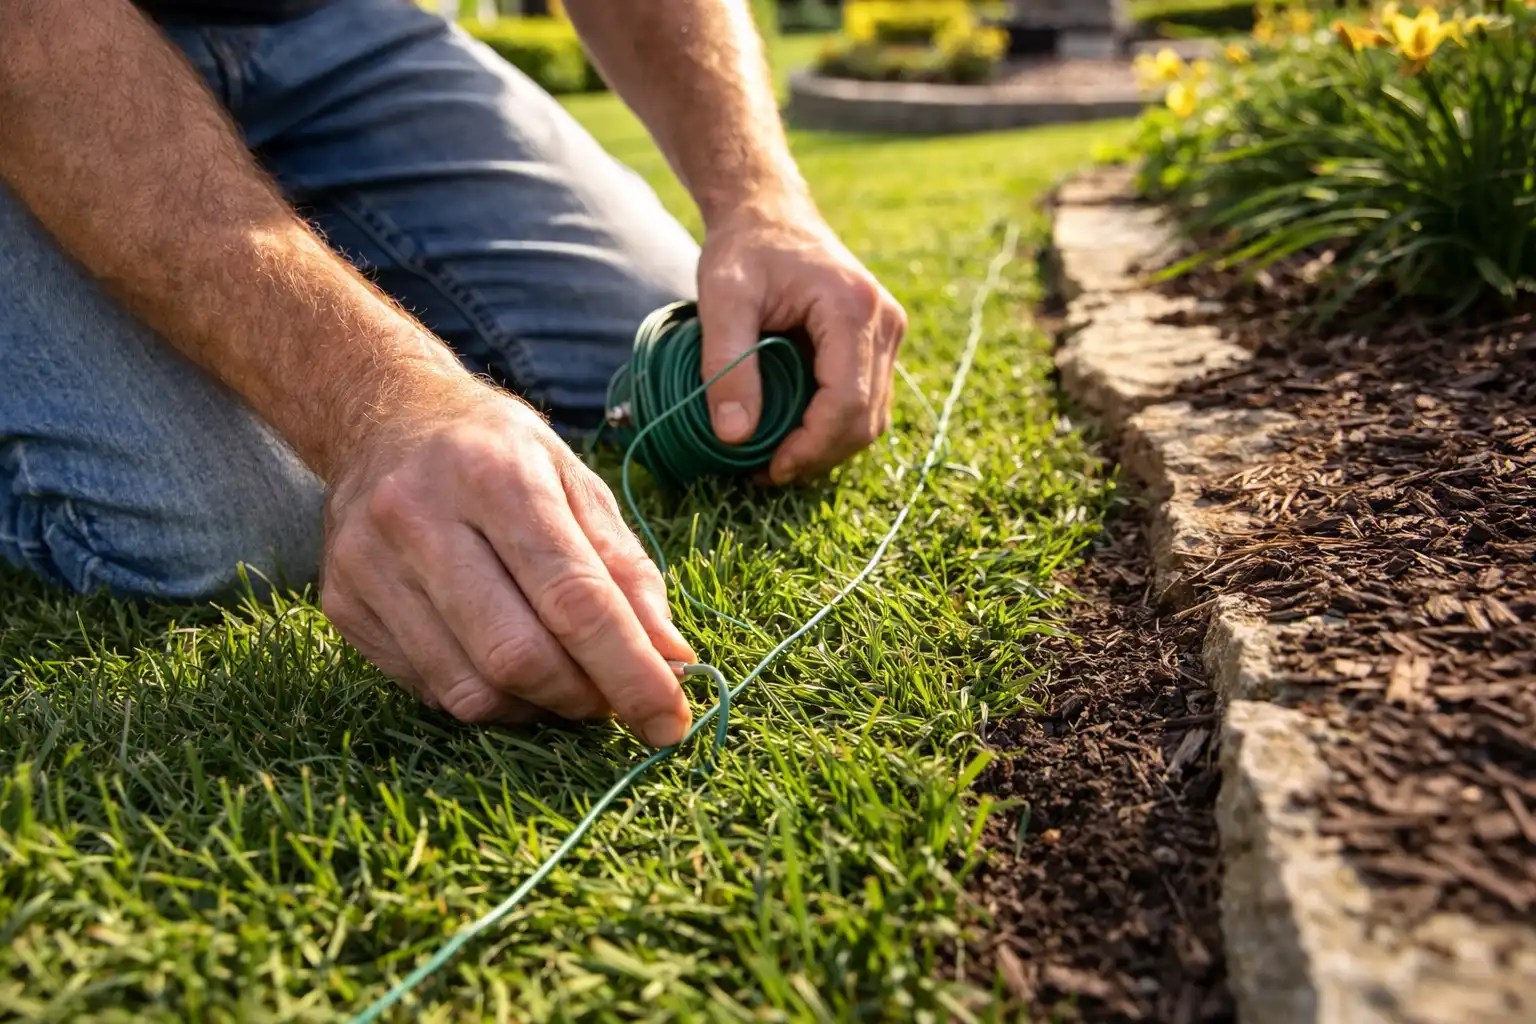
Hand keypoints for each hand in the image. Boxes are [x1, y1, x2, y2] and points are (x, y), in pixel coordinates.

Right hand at [319, 380, 694, 744]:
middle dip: (583, 698)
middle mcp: (420, 516)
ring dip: (536, 708)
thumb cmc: (498, 453)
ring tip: (564, 682)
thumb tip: (672, 661)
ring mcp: (369, 564)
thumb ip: (627, 570)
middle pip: (517, 655)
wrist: (384, 417)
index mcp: (495, 473)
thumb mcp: (575, 481)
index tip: (671, 722)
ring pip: (470, 689)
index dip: (630, 672)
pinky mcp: (342, 604)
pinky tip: (503, 662)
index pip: (574, 598)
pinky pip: (431, 689)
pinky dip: (486, 695)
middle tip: (614, 699)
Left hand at [696, 199, 906, 484]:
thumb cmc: (743, 248)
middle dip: (818, 456)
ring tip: (776, 459)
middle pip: (866, 418)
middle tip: (765, 473)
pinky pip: (867, 401)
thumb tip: (734, 437)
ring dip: (828, 448)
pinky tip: (794, 435)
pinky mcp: (880, 341)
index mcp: (852, 309)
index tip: (768, 469)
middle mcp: (885, 321)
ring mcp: (889, 331)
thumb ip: (726, 364)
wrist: (769, 212)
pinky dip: (834, 427)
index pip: (846, 402)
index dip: (810, 448)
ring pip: (872, 417)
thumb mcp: (721, 299)